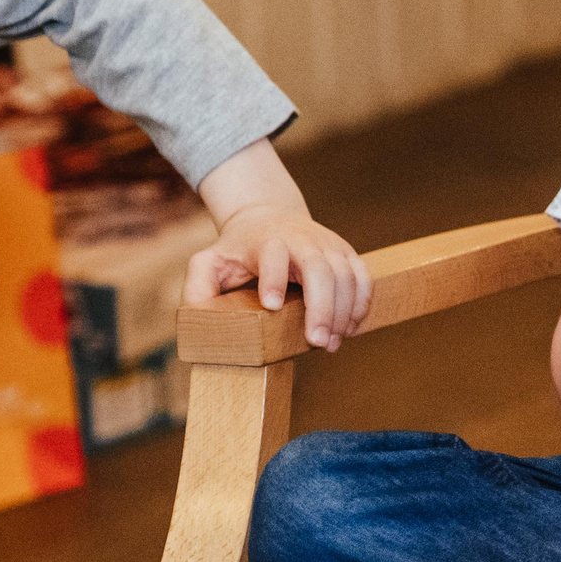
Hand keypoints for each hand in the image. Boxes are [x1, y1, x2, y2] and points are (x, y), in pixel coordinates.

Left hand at [184, 202, 371, 348]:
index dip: (274, 278)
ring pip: (346, 275)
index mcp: (266, 241)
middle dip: (322, 307)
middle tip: (317, 342)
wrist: (269, 217)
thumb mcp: (209, 262)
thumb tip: (197, 314)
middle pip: (320, 268)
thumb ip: (198, 285)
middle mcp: (301, 239)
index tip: (271, 306)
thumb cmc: (238, 249)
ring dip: (343, 312)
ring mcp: (328, 244)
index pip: (273, 253)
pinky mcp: (346, 252)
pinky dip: (362, 303)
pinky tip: (350, 329)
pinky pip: (363, 277)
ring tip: (330, 344)